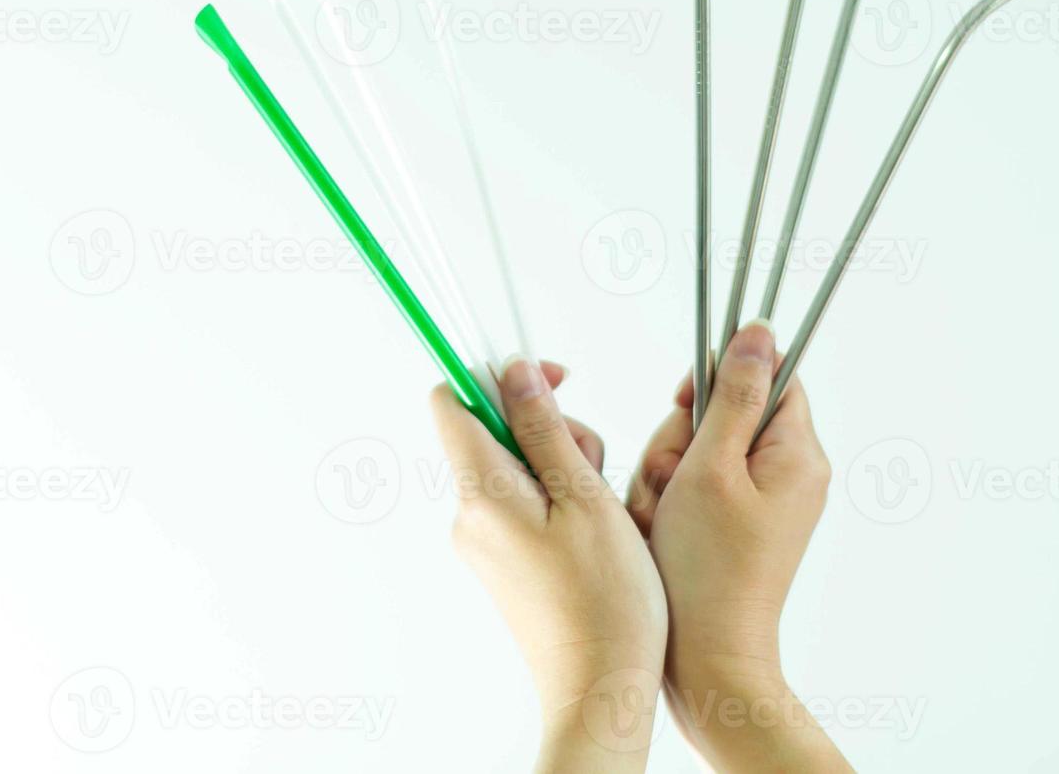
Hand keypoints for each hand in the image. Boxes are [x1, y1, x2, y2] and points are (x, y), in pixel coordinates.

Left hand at [431, 357, 667, 772]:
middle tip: (595, 464)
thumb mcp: (585, 498)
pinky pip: (521, 504)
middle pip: (493, 431)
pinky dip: (558, 498)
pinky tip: (592, 529)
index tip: (551, 380)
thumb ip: (545, 429)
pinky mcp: (502, 562)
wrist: (600, 689)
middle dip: (547, 426)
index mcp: (482, 493)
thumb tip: (513, 369)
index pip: (453, 401)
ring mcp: (483, 541)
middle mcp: (468, 515)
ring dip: (560, 464)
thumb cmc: (605, 602)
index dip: (497, 375)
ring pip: (514, 467)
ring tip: (601, 506)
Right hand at [628, 321, 850, 771]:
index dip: (721, 378)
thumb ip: (732, 394)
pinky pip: (690, 487)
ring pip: (696, 449)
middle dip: (680, 438)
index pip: (770, 375)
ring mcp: (758, 503)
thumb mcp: (712, 468)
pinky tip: (660, 530)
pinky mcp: (731, 526)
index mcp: (797, 454)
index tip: (688, 401)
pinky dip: (666, 502)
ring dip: (665, 473)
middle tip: (673, 479)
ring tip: (663, 514)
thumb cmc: (708, 568)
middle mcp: (785, 474)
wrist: (706, 658)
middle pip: (722, 412)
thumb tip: (759, 330)